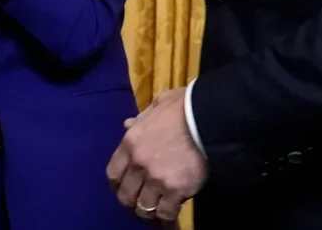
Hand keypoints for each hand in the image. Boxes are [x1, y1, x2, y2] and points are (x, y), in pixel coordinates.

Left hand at [107, 87, 206, 223]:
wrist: (208, 117)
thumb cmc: (184, 107)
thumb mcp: (157, 106)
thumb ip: (141, 118)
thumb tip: (127, 124)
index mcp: (130, 142)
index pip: (113, 174)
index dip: (118, 185)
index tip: (124, 188)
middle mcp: (139, 163)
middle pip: (125, 195)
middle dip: (131, 202)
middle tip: (140, 202)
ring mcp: (156, 178)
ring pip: (144, 207)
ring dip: (149, 210)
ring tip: (157, 208)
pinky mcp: (175, 190)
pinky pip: (165, 213)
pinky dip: (167, 216)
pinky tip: (171, 213)